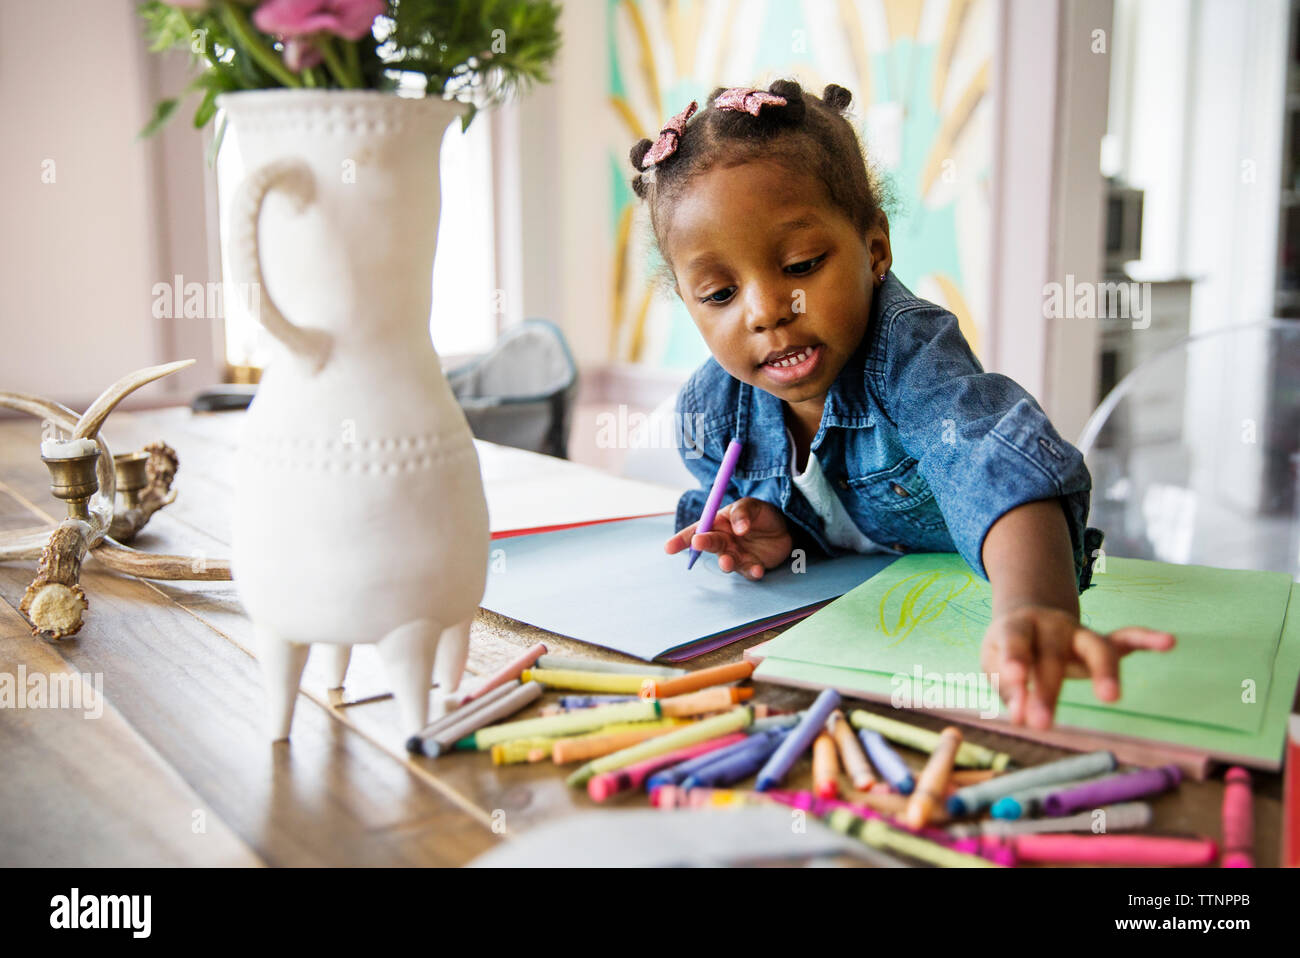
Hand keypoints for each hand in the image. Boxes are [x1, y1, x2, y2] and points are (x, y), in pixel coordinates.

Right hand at [664, 497, 792, 579]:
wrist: (785, 529)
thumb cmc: (761, 515)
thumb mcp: (753, 506)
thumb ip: (743, 513)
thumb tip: (738, 529)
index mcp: (718, 524)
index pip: (697, 530)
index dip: (681, 539)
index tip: (668, 547)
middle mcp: (724, 541)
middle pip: (709, 545)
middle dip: (702, 545)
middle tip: (698, 543)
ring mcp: (737, 556)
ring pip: (727, 562)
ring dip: (725, 563)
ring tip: (726, 562)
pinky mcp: (751, 566)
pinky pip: (749, 572)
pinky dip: (752, 572)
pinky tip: (758, 569)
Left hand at [980, 605, 1174, 728]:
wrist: (1028, 618)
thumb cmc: (1008, 651)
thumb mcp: (994, 664)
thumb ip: (1008, 689)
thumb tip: (1021, 718)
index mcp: (1018, 626)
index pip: (1015, 642)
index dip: (1015, 661)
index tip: (1014, 681)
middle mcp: (1051, 625)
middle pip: (1053, 656)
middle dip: (1047, 690)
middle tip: (1041, 724)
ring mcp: (1078, 632)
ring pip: (1095, 647)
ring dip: (1104, 671)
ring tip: (1111, 698)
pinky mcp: (1101, 642)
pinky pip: (1127, 638)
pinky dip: (1146, 639)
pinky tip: (1168, 642)